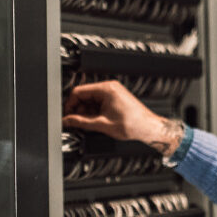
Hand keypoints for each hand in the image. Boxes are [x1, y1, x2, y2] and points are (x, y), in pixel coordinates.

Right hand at [63, 80, 183, 154]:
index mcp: (106, 89)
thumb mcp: (102, 124)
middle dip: (78, 109)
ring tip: (87, 124)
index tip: (67, 115)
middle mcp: (110, 88)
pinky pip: (99, 103)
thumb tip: (68, 120)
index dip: (70, 105)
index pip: (78, 92)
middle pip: (84, 96)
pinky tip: (95, 121)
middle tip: (75, 122)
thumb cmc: (133, 125)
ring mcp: (113, 93)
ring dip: (86, 112)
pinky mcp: (116, 99)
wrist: (148, 128)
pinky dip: (94, 112)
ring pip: (91, 100)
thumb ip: (82, 122)